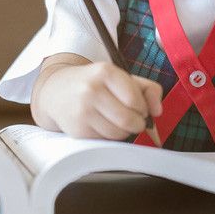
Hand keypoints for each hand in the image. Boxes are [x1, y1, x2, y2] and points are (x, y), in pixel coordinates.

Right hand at [36, 61, 161, 139]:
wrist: (56, 90)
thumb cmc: (95, 83)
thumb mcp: (121, 77)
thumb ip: (149, 89)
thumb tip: (158, 111)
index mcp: (105, 72)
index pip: (136, 101)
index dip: (143, 109)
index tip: (140, 108)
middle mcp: (91, 90)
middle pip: (129, 120)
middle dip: (137, 123)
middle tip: (134, 119)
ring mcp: (82, 111)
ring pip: (119, 134)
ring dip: (124, 132)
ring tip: (116, 120)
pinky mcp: (77, 129)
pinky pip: (105, 140)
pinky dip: (109, 136)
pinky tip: (102, 124)